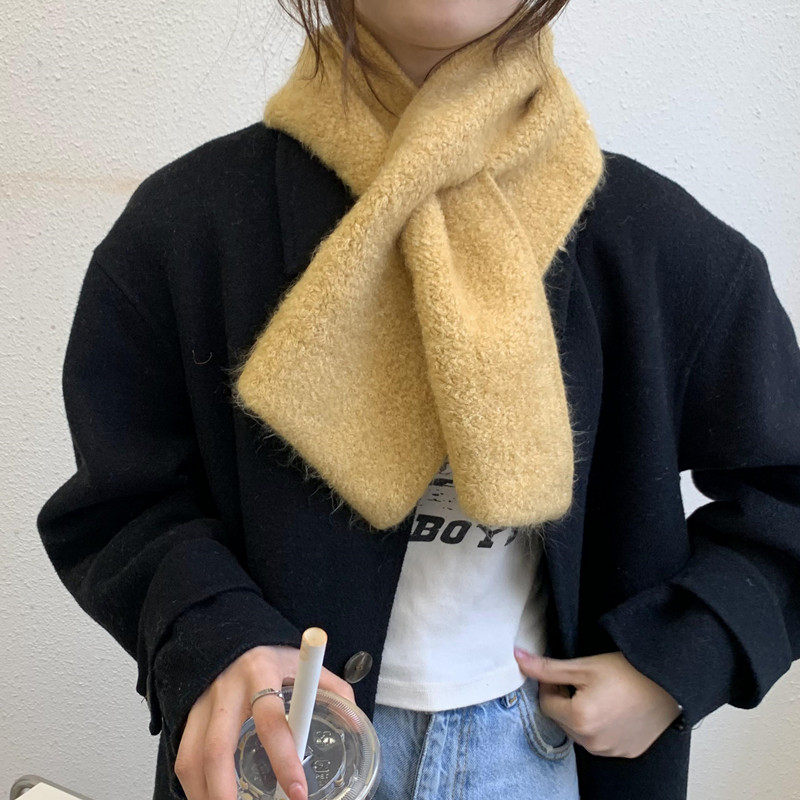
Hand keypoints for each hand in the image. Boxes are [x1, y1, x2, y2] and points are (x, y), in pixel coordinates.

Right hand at [174, 644, 355, 799]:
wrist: (227, 633)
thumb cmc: (269, 656)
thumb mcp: (301, 662)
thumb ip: (331, 689)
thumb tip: (355, 721)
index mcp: (261, 673)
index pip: (272, 720)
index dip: (284, 757)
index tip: (297, 791)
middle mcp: (227, 690)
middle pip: (219, 747)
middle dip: (226, 790)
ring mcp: (202, 703)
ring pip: (192, 757)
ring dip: (204, 794)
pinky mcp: (187, 714)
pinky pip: (183, 755)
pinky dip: (192, 784)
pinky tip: (207, 797)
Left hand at [514, 648, 681, 758]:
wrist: (669, 681)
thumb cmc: (627, 671)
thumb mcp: (583, 665)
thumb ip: (547, 668)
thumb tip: (518, 658)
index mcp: (578, 719)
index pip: (546, 703)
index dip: (552, 685)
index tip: (567, 674)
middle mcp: (592, 742)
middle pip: (562, 719)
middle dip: (566, 700)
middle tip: (585, 682)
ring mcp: (610, 751)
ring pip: (580, 731)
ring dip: (582, 714)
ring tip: (602, 693)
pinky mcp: (626, 752)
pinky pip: (601, 741)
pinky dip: (601, 726)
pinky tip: (614, 707)